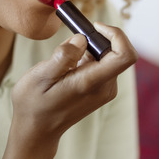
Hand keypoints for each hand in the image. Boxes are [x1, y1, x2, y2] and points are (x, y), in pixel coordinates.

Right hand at [0, 23, 137, 158]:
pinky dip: (86, 58)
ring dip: (87, 50)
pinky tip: (66, 70)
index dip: (116, 34)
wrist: (36, 132)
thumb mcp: (41, 77)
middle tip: (68, 45)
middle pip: (115, 51)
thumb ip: (63, 56)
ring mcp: (104, 90)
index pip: (124, 55)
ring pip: (107, 56)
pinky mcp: (100, 90)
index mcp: (91, 83)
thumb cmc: (33, 105)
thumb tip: (82, 39)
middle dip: (94, 40)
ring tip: (61, 63)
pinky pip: (100, 64)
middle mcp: (105, 87)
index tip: (94, 26)